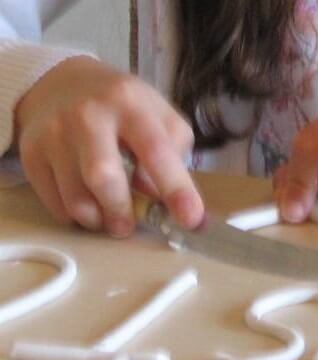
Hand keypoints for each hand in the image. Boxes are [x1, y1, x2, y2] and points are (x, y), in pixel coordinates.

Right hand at [15, 56, 203, 236]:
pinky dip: (75, 214)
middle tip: (130, 224)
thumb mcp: (159, 115)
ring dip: (98, 219)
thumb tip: (163, 198)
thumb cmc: (123, 107)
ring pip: (76, 198)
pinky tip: (87, 203)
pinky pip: (55, 202)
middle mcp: (88, 115)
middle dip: (122, 211)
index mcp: (130, 103)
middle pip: (104, 177)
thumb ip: (172, 154)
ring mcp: (55, 133)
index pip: (156, 151)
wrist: (63, 82)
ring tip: (109, 216)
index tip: (191, 219)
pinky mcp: (31, 152)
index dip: (176, 189)